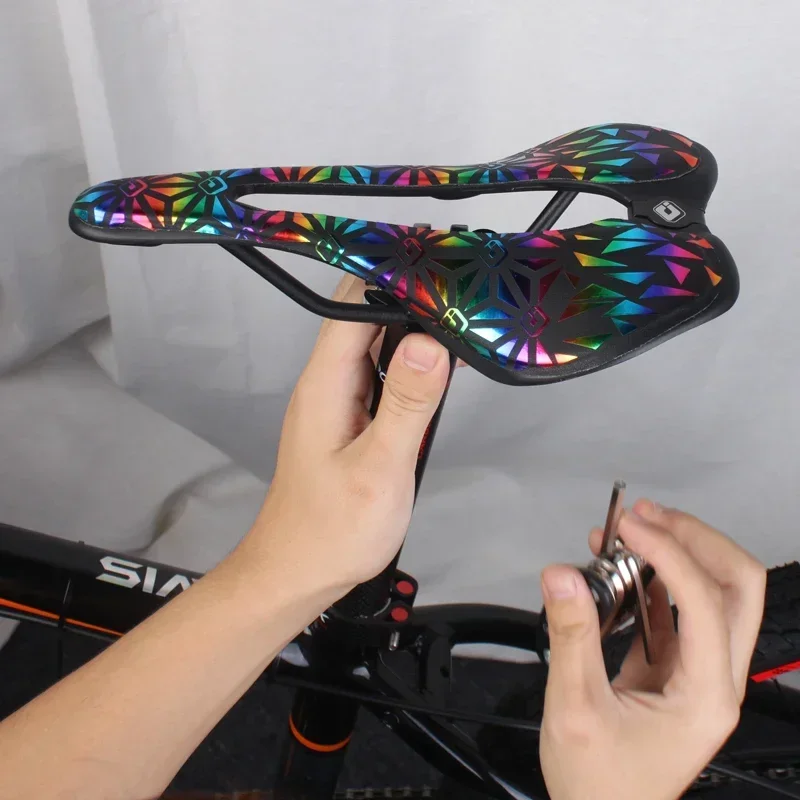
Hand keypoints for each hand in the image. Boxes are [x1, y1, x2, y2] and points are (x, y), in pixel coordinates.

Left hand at [239, 275, 451, 597]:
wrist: (298, 572)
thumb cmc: (334, 529)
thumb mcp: (380, 468)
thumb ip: (407, 404)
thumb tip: (430, 341)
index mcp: (325, 383)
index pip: (354, 306)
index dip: (396, 278)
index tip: (443, 264)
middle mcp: (327, 381)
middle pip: (364, 316)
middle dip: (410, 296)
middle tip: (465, 286)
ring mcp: (338, 399)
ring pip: (375, 344)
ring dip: (414, 330)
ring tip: (464, 317)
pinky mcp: (350, 418)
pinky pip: (380, 375)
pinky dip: (411, 365)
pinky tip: (444, 367)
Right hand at [539, 501, 765, 799]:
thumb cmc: (599, 785)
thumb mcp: (574, 710)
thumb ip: (570, 637)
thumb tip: (563, 576)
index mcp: (705, 695)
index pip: (705, 603)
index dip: (669, 554)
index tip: (628, 528)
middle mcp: (715, 679)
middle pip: (737, 588)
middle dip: (696, 540)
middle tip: (647, 518)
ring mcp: (698, 671)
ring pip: (714, 593)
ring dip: (677, 551)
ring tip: (631, 529)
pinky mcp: (674, 667)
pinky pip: (677, 609)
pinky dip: (654, 577)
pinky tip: (622, 563)